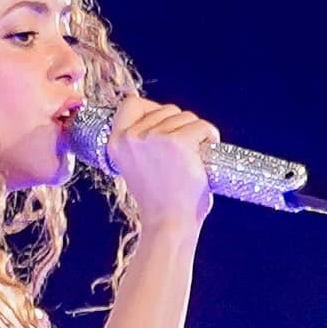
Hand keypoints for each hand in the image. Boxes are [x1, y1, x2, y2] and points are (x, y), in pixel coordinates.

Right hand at [100, 98, 220, 232]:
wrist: (169, 224)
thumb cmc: (159, 200)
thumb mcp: (137, 166)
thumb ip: (142, 142)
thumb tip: (163, 119)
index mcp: (116, 142)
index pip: (131, 103)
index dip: (152, 109)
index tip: (164, 126)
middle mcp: (132, 137)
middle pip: (166, 109)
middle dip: (180, 125)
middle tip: (182, 155)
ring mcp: (155, 138)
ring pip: (186, 116)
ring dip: (196, 133)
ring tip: (193, 159)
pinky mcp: (179, 142)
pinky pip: (202, 126)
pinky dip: (210, 137)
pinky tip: (205, 154)